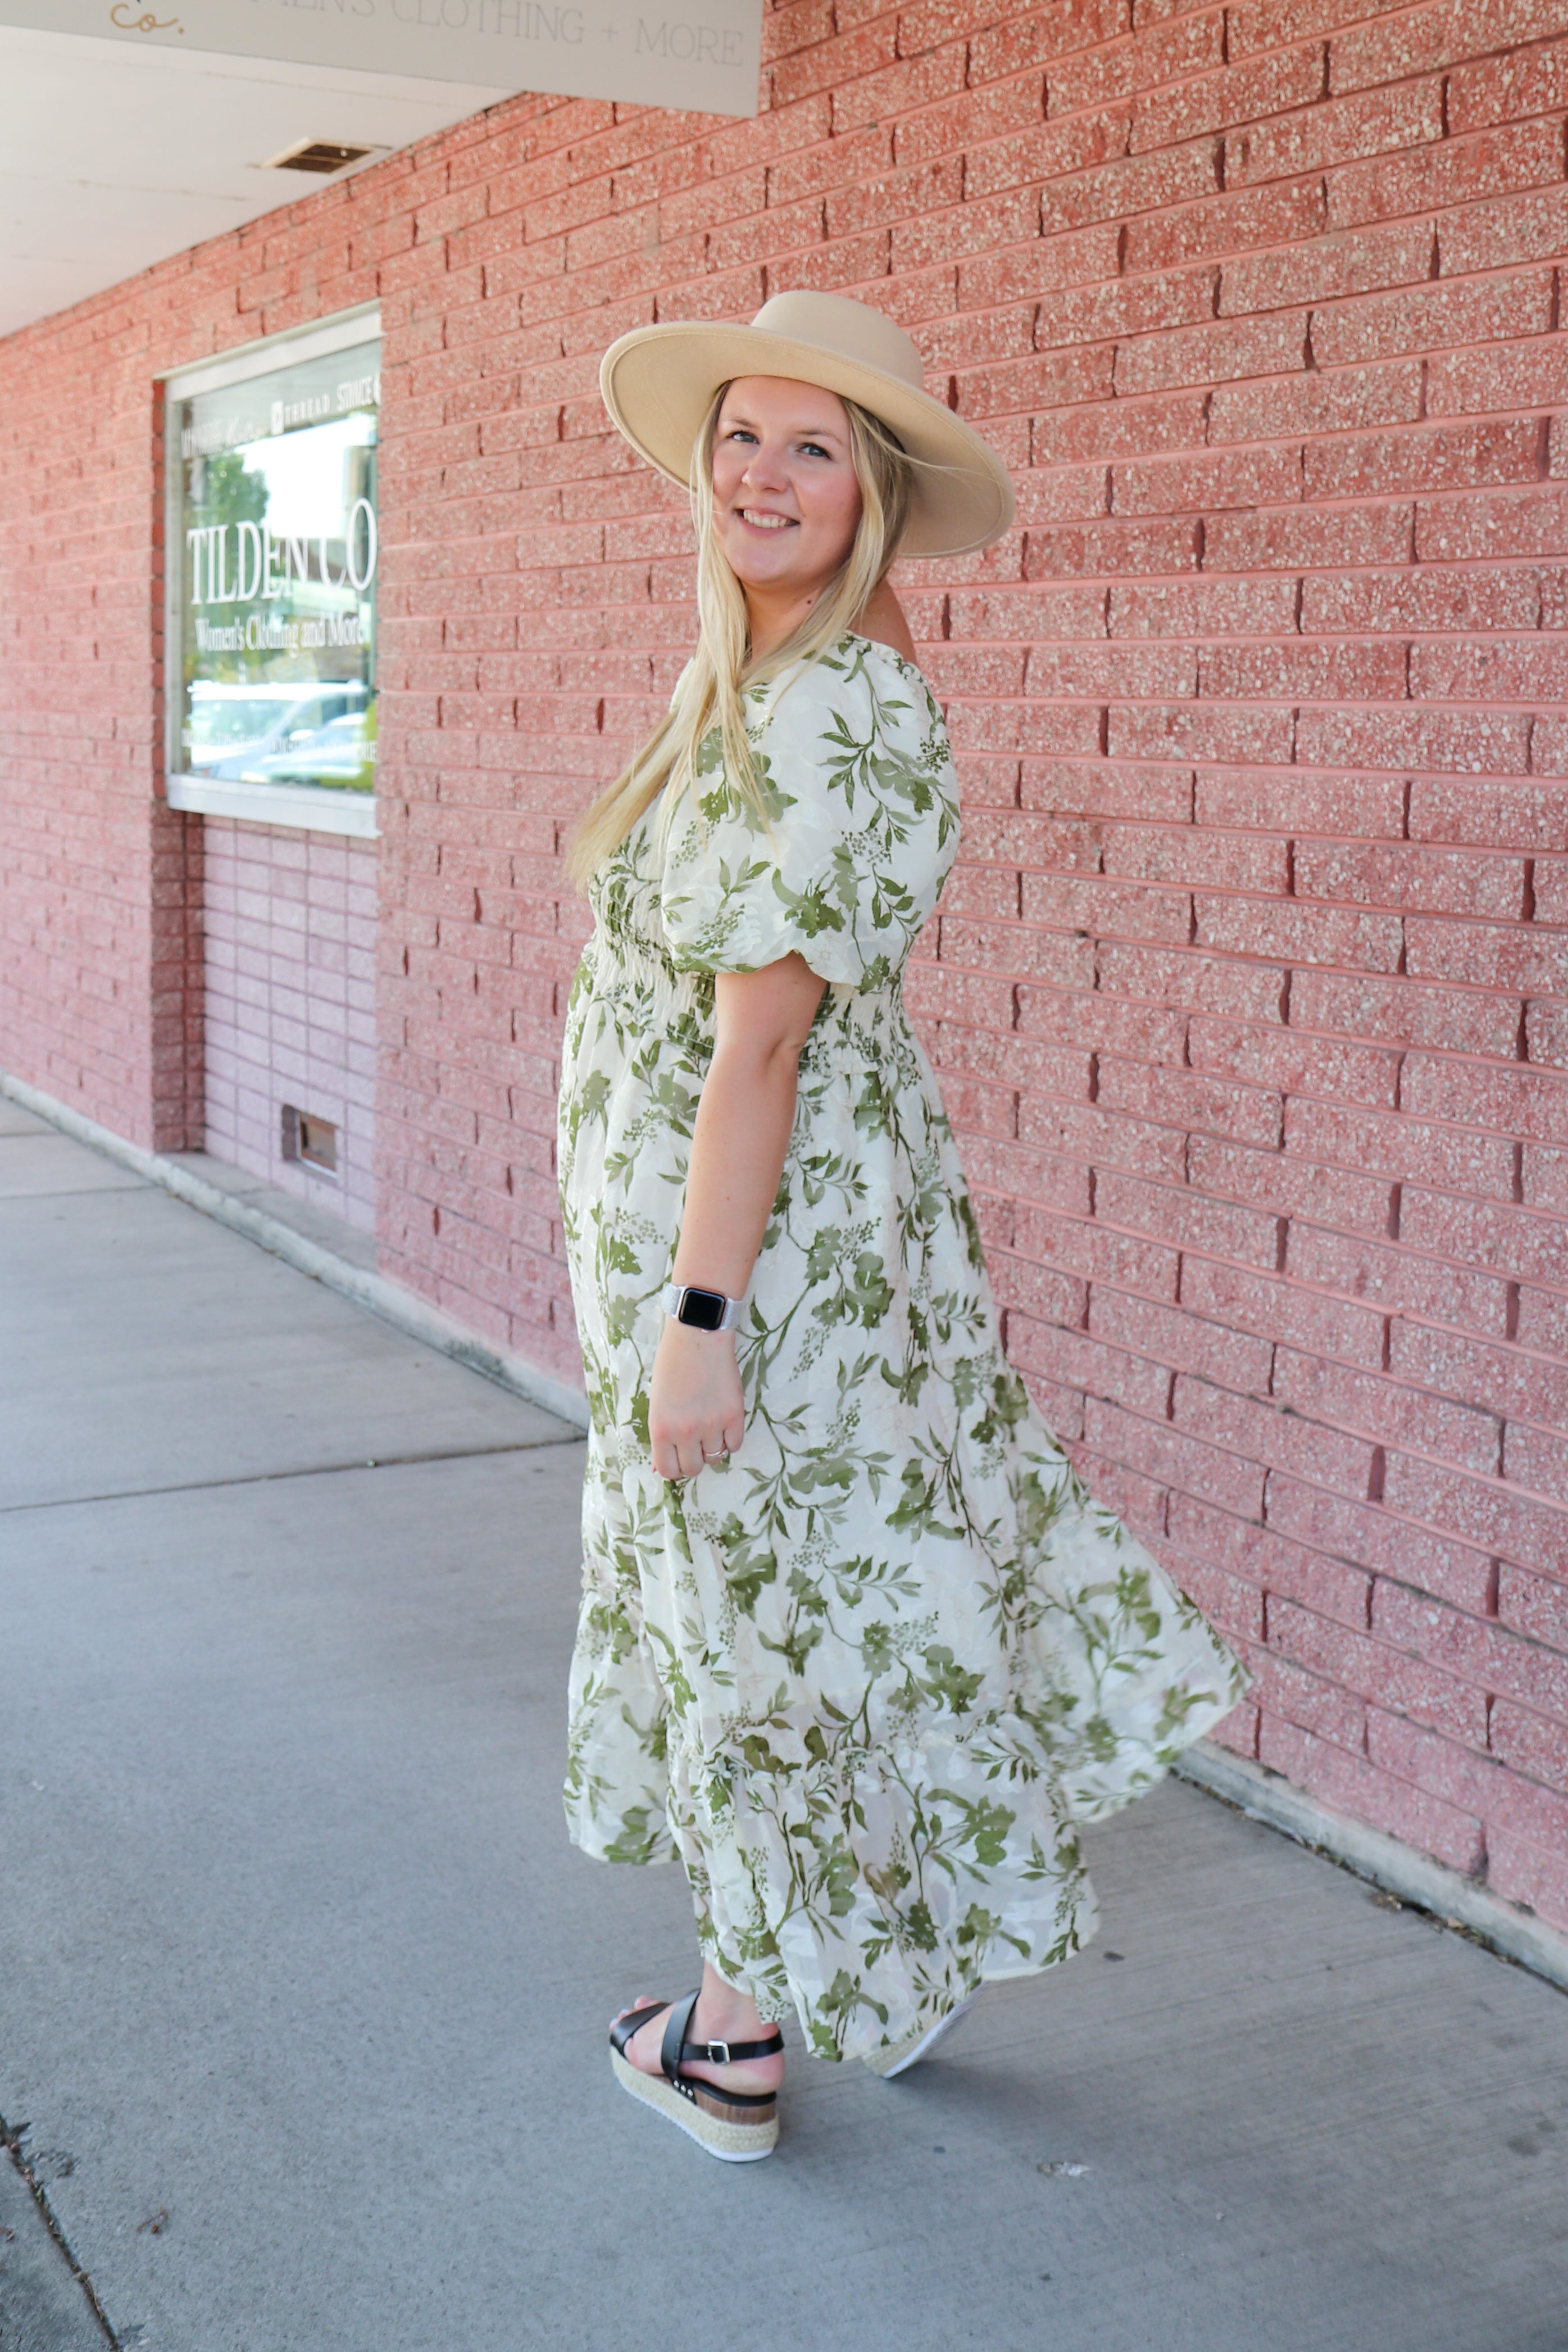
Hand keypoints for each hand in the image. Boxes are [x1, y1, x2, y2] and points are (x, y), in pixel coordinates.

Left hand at [649, 1320, 744, 1480]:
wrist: (697, 1336)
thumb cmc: (671, 1365)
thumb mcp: (657, 1403)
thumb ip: (661, 1435)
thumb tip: (658, 1468)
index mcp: (661, 1429)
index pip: (668, 1470)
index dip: (674, 1467)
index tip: (678, 1457)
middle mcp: (685, 1432)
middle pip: (693, 1468)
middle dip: (694, 1459)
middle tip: (695, 1442)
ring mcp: (712, 1425)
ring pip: (716, 1458)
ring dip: (713, 1447)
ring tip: (710, 1426)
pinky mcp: (734, 1416)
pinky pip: (735, 1445)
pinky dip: (730, 1439)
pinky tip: (724, 1422)